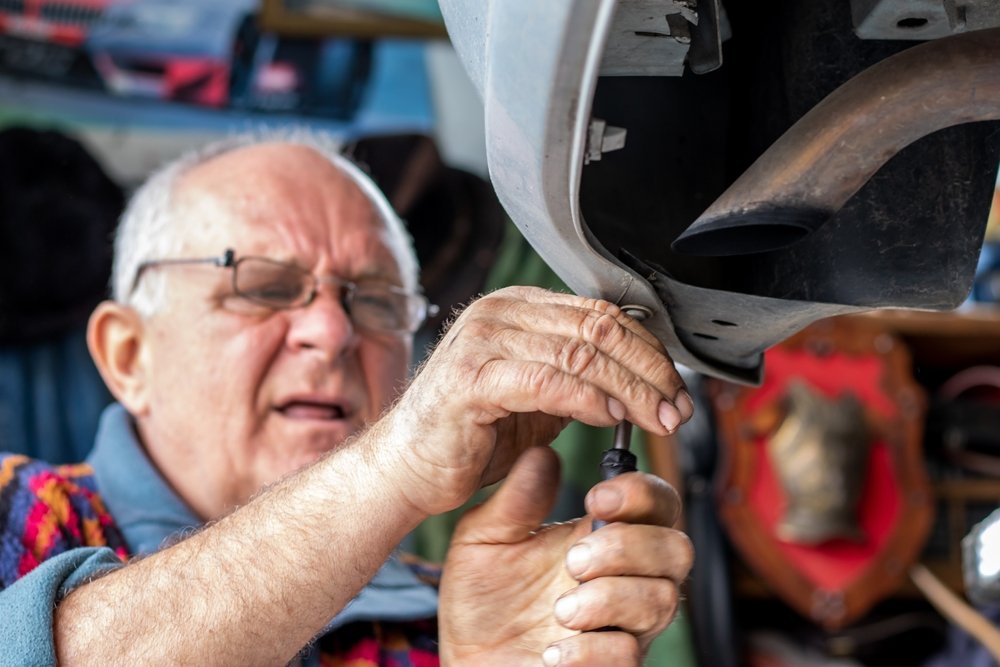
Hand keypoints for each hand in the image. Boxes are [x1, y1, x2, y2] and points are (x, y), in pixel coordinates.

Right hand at [381, 286, 691, 515]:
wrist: (407, 466)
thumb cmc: (471, 435)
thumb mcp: (538, 399)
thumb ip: (580, 379)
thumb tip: (643, 382)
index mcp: (519, 309)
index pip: (601, 315)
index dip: (649, 351)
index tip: (677, 389)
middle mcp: (500, 313)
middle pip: (598, 329)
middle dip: (648, 370)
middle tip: (677, 408)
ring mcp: (482, 340)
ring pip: (579, 354)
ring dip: (629, 389)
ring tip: (656, 418)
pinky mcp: (470, 378)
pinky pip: (546, 381)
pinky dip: (587, 399)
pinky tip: (612, 417)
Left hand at [438, 446, 693, 665]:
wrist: (468, 662)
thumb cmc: (483, 597)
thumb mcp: (485, 539)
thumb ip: (517, 500)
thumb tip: (542, 454)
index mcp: (602, 533)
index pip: (655, 502)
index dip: (640, 493)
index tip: (596, 498)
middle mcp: (625, 576)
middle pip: (676, 549)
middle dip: (630, 547)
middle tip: (575, 559)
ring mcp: (624, 624)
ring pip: (662, 601)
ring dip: (610, 599)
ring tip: (559, 610)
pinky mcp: (613, 665)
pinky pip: (630, 654)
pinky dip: (591, 650)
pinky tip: (553, 649)